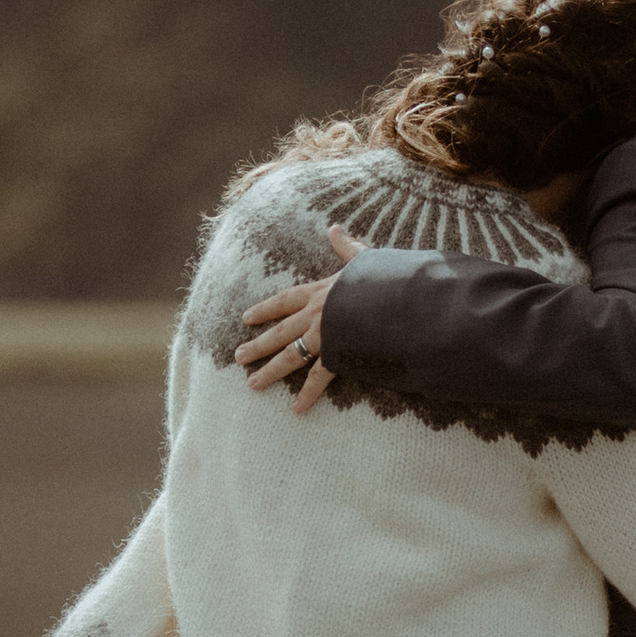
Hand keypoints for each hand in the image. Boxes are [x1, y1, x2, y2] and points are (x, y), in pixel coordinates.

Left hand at [237, 227, 366, 409]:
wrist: (397, 297)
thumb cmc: (382, 276)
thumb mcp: (363, 257)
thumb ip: (346, 247)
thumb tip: (334, 227)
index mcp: (321, 291)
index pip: (285, 300)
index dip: (265, 309)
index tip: (246, 317)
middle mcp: (316, 313)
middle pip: (280, 331)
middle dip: (258, 345)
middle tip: (238, 357)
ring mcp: (324, 335)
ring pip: (290, 355)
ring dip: (271, 371)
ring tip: (252, 384)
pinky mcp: (336, 354)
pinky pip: (318, 377)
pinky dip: (308, 394)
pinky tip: (296, 409)